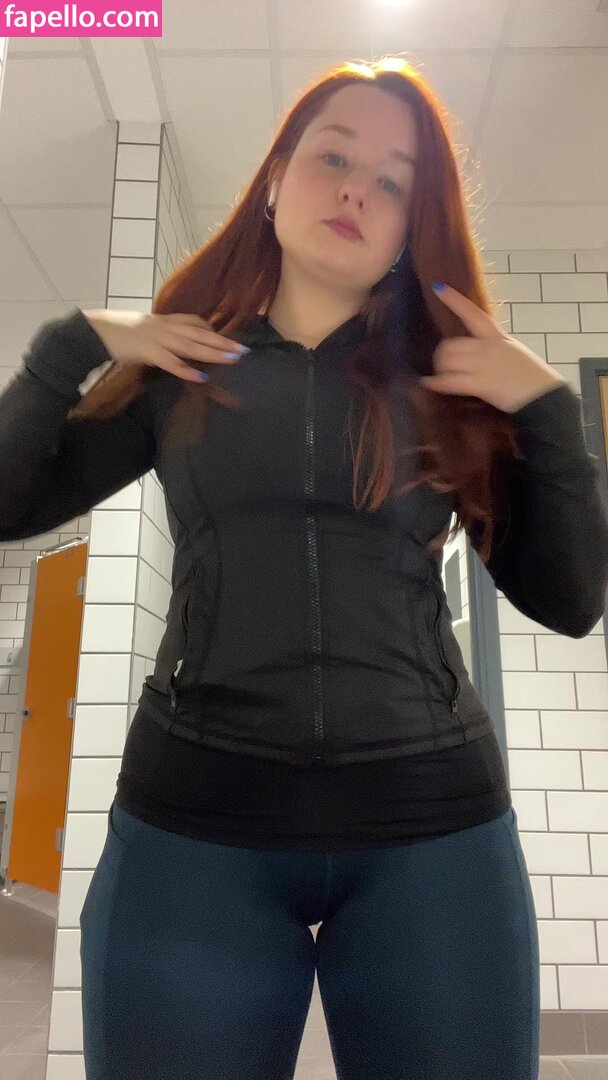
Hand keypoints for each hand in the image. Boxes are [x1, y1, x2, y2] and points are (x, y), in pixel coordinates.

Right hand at [81, 309, 248, 382]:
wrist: (93, 331)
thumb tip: (167, 342)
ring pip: (191, 346)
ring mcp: (157, 339)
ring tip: (232, 359)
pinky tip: (201, 376)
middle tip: (242, 350)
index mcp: (162, 320)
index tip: (224, 336)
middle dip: (222, 342)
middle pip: (199, 334)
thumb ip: (156, 332)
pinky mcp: (148, 352)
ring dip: (213, 353)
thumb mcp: (141, 327)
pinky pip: (171, 362)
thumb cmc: (115, 331)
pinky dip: (186, 368)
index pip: (192, 321)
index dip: (209, 329)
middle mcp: (164, 326)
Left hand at [420, 284, 565, 413]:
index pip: (473, 313)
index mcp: (497, 336)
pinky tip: (429, 383)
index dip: (454, 300)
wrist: (543, 395)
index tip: (438, 287)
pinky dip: (436, 383)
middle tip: (442, 364)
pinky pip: (450, 381)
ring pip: (448, 360)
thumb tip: (477, 351)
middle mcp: (487, 347)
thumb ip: (495, 348)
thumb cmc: (532, 376)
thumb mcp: (514, 352)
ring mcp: (483, 365)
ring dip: (440, 368)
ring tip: (441, 374)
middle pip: (452, 344)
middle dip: (442, 354)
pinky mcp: (480, 384)